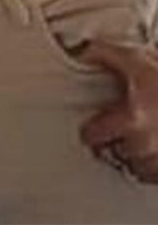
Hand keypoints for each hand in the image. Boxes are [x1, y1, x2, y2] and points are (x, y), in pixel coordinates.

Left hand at [78, 39, 157, 183]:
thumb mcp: (138, 59)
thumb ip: (105, 54)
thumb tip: (79, 51)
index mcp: (133, 118)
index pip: (94, 136)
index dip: (93, 130)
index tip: (95, 128)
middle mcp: (148, 144)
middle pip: (116, 154)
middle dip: (116, 144)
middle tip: (121, 133)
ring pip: (138, 169)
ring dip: (137, 158)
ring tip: (141, 142)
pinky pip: (156, 178)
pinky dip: (155, 168)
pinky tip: (156, 152)